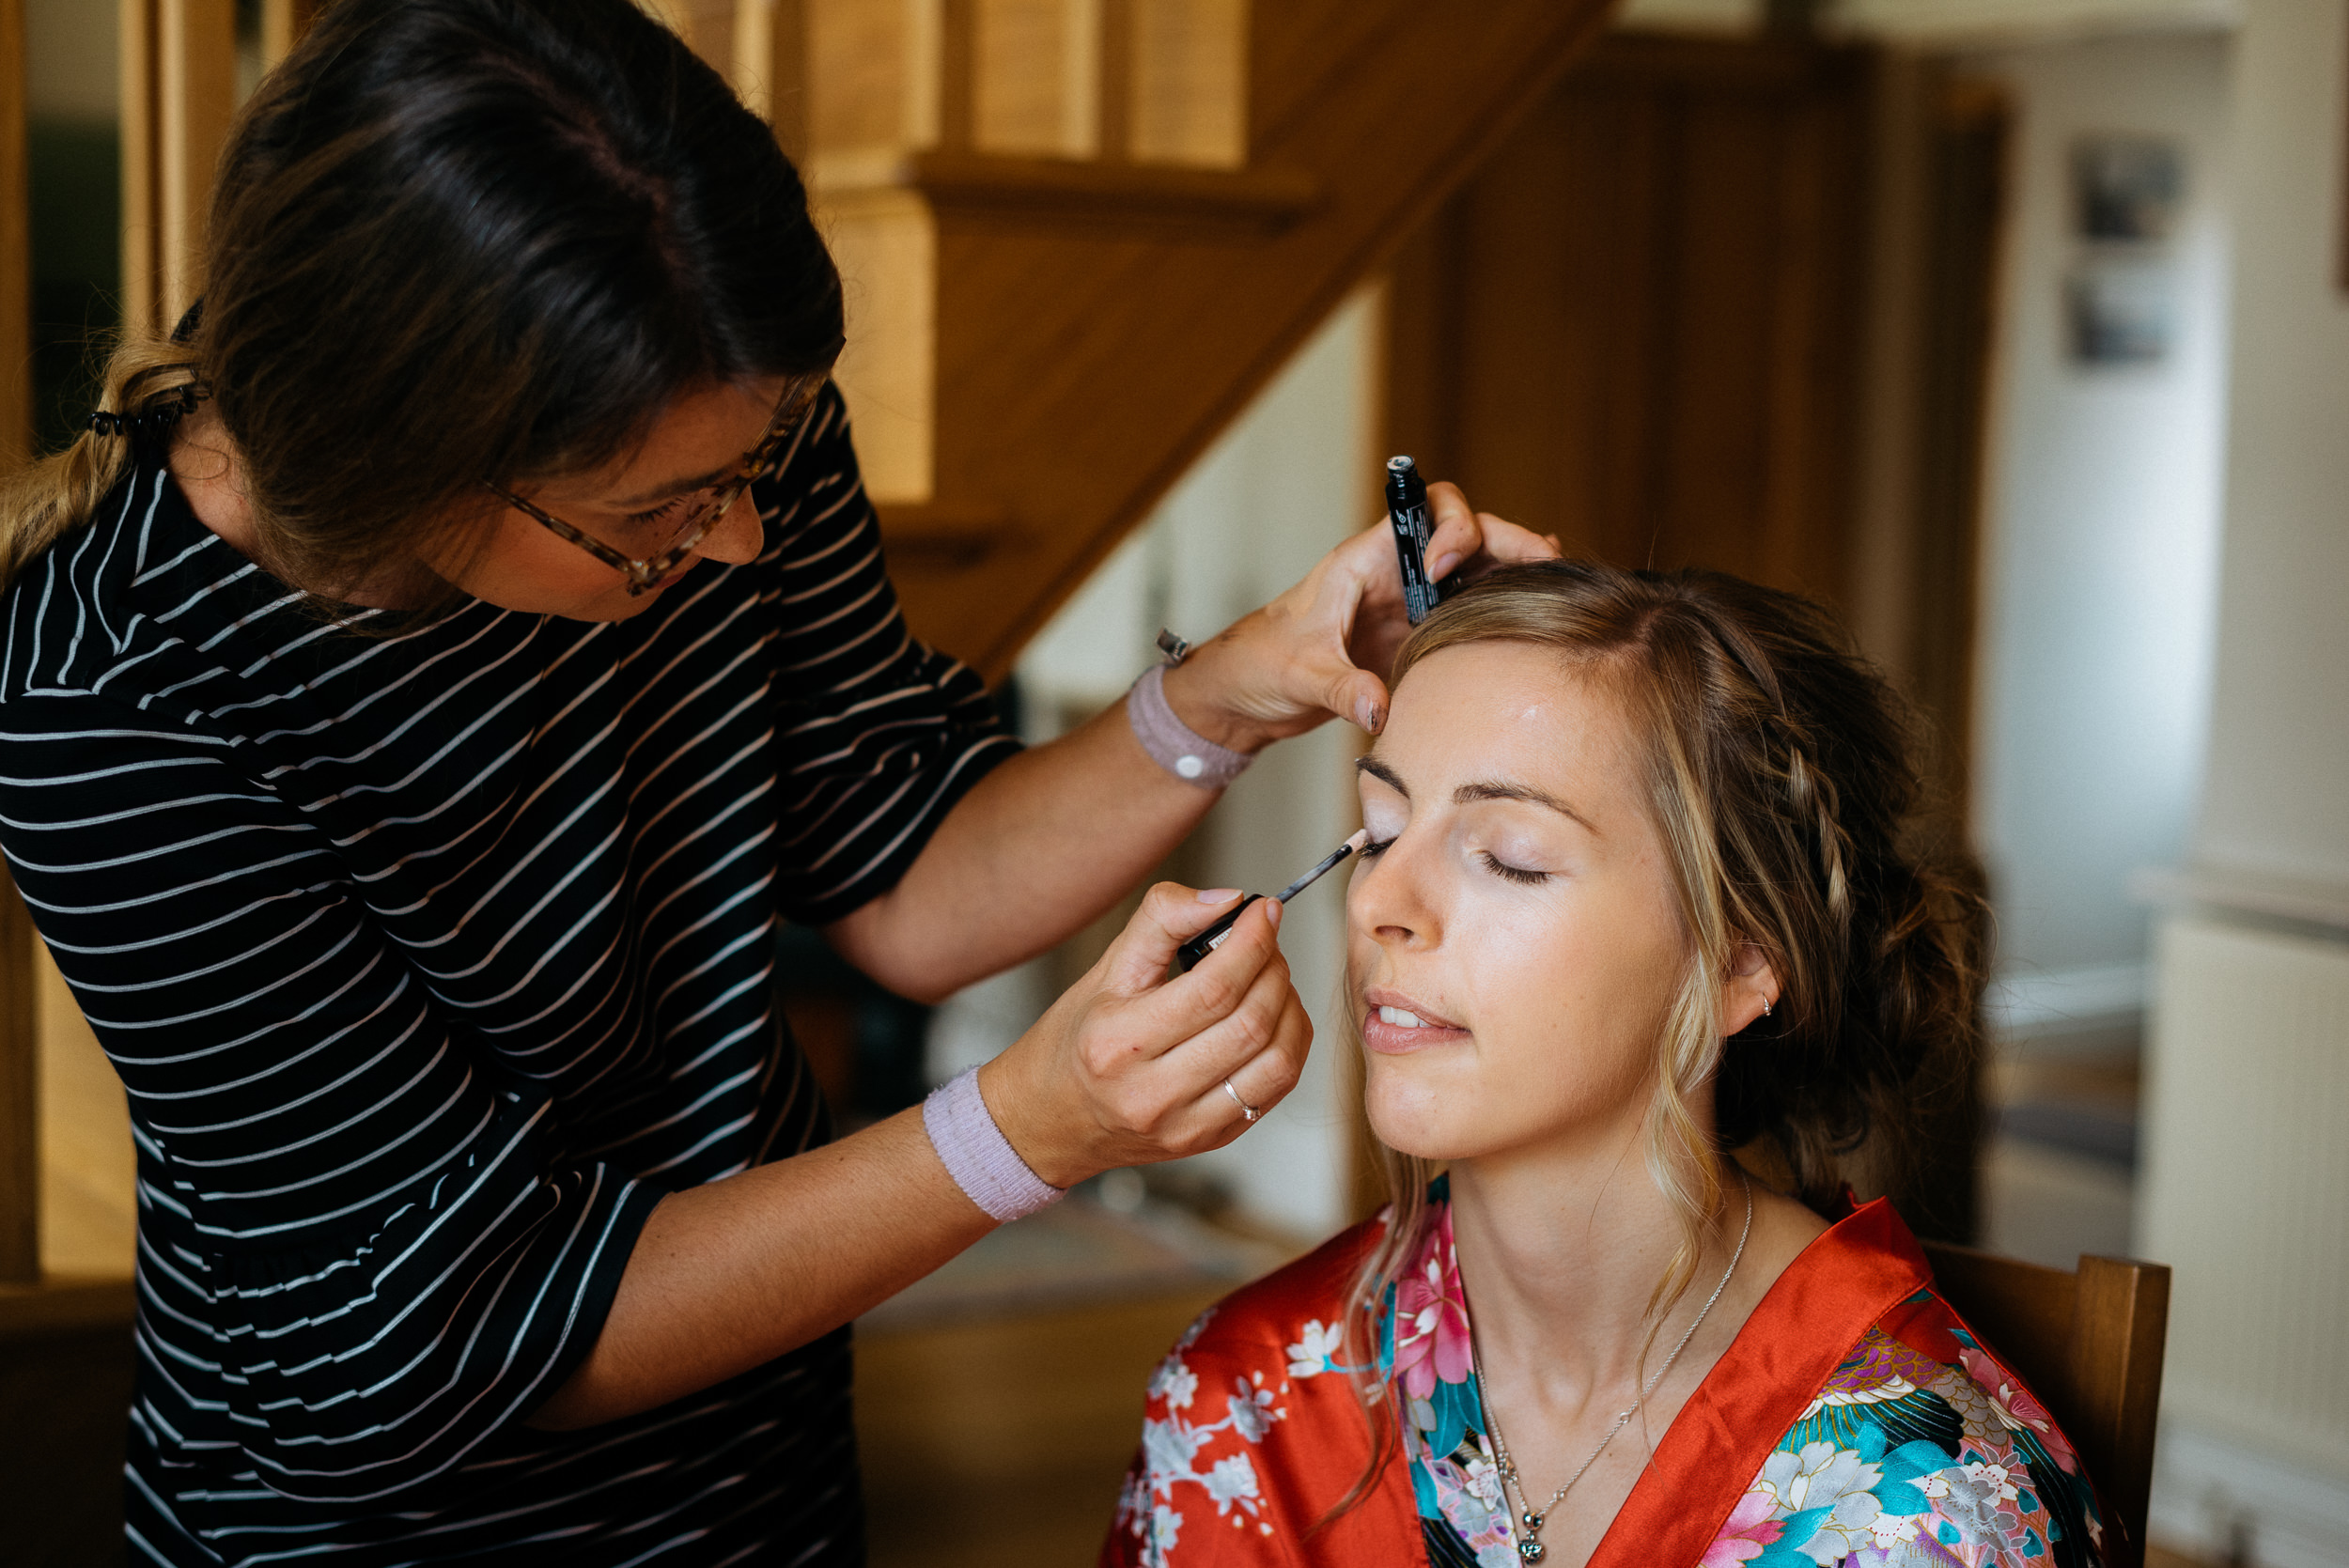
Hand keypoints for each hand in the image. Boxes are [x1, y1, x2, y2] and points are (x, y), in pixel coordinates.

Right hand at [976, 883, 1313, 1189]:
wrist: (1049, 1121)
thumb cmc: (1075, 1043)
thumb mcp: (1104, 971)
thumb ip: (1162, 922)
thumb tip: (1226, 900)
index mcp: (1118, 1044)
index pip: (1212, 989)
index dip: (1251, 942)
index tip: (1262, 911)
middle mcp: (1151, 1093)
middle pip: (1250, 1023)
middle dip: (1273, 968)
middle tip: (1265, 942)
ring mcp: (1185, 1125)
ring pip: (1275, 1061)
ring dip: (1289, 1006)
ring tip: (1271, 978)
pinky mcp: (1210, 1140)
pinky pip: (1275, 1089)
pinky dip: (1288, 1044)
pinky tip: (1273, 1018)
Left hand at [1162, 481, 1559, 749]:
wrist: (1248, 692)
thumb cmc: (1262, 663)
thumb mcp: (1299, 674)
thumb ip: (1340, 688)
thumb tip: (1380, 707)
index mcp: (1367, 559)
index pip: (1425, 511)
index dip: (1452, 525)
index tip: (1448, 566)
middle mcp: (1397, 573)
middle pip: (1468, 534)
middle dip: (1510, 541)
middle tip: (1547, 564)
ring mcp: (1412, 604)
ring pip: (1478, 572)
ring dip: (1516, 575)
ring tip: (1561, 590)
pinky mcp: (1419, 637)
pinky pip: (1471, 614)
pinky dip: (1504, 613)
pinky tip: (1538, 624)